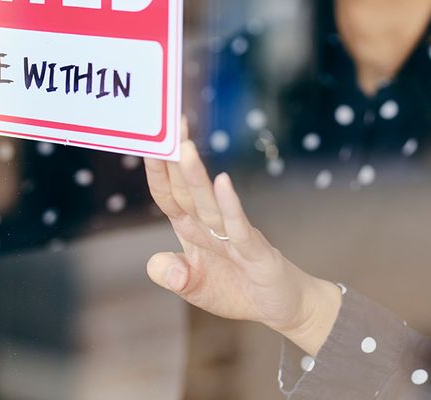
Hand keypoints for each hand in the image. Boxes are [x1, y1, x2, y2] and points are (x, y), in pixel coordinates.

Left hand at [143, 126, 341, 355]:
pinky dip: (230, 205)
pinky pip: (239, 226)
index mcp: (193, 231)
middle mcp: (212, 227)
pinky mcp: (255, 252)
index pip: (169, 197)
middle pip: (188, 191)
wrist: (282, 305)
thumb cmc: (238, 289)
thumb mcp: (196, 288)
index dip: (157, 173)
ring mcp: (234, 236)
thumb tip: (154, 263)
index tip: (148, 142)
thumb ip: (174, 276)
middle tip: (169, 124)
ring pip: (209, 203)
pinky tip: (223, 183)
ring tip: (185, 147)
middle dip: (176, 159)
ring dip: (196, 176)